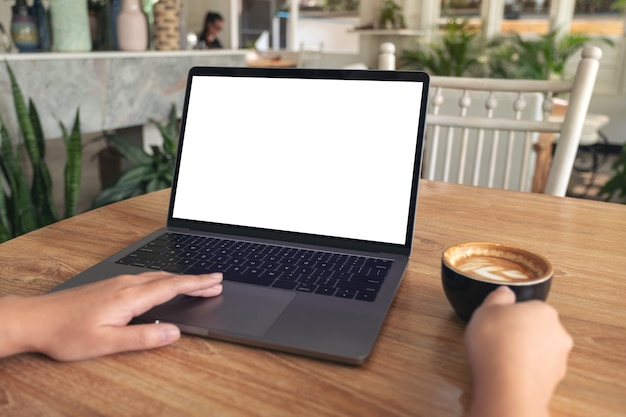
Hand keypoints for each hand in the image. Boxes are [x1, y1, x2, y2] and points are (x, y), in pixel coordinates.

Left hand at [0, 271, 222, 360]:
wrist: (35, 319)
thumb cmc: (67, 333)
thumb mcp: (107, 342)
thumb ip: (143, 337)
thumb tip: (174, 332)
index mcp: (130, 297)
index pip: (172, 286)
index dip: (197, 283)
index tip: (216, 280)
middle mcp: (126, 285)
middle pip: (169, 278)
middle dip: (194, 280)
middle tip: (216, 281)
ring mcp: (117, 283)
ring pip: (157, 276)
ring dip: (179, 279)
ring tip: (196, 284)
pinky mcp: (109, 285)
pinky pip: (146, 278)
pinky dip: (163, 280)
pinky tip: (163, 285)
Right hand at [464, 286, 572, 416]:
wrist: (507, 386)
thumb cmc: (496, 344)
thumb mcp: (486, 309)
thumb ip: (498, 297)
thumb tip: (505, 293)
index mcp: (543, 311)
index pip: (529, 308)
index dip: (510, 315)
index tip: (497, 322)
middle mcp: (558, 333)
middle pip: (537, 328)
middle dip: (520, 333)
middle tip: (497, 339)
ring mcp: (558, 359)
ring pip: (539, 351)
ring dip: (524, 353)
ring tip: (501, 360)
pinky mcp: (554, 382)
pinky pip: (536, 371)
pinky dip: (525, 371)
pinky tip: (508, 374)